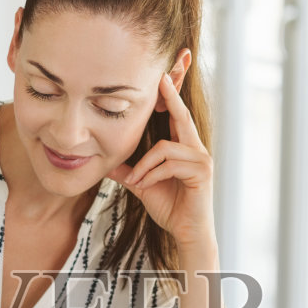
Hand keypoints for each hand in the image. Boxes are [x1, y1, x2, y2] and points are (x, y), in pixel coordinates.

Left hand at [115, 72, 216, 247]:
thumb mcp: (143, 185)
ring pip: (165, 147)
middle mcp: (196, 148)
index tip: (163, 73)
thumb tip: (106, 165)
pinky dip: (151, 175)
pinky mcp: (201, 171)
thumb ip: (128, 172)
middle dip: (172, 93)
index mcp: (184, 147)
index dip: (171, 94)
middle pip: (181, 114)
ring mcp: (201, 159)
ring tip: (135, 181)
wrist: (186, 233)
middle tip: (162, 74)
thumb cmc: (170, 208)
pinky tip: (144, 187)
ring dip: (144, 166)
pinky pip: (168, 163)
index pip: (177, 115)